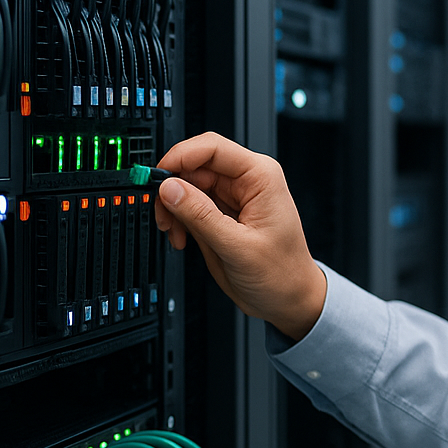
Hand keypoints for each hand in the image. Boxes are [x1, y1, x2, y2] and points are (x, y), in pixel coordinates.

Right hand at [153, 132, 327, 340]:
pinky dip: (179, 219)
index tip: (158, 177)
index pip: (212, 147)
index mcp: (261, 177)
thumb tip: (170, 187)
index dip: (180, 157)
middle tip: (164, 216)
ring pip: (187, 185)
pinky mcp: (222, 213)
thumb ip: (201, 216)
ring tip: (175, 233)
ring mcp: (233, 196)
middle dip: (172, 189)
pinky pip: (189, 205)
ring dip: (173, 208)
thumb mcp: (237, 247)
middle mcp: (247, 181)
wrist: (289, 299)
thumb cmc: (281, 274)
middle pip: (194, 165)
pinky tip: (182, 238)